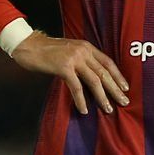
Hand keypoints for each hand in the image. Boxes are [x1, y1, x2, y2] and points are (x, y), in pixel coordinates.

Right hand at [10, 32, 129, 114]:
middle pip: (104, 72)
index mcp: (86, 47)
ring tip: (108, 109)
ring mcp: (74, 59)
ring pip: (94, 80)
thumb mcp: (69, 51)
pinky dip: (81, 100)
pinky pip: (76, 87)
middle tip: (124, 102)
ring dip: (102, 97)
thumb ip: (81, 60)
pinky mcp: (63, 67)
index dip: (118, 76)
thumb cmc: (46, 51)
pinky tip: (84, 109)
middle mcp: (83, 51)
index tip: (125, 88)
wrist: (28, 45)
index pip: (108, 62)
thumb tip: (93, 77)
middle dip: (115, 89)